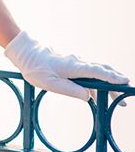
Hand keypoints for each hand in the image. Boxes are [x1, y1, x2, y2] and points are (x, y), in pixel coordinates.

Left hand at [4, 30, 129, 105]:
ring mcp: (76, 64)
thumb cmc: (36, 69)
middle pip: (102, 72)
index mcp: (74, 67)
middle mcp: (78, 63)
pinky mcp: (72, 66)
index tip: (125, 82)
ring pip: (97, 72)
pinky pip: (89, 74)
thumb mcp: (51, 84)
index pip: (98, 72)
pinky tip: (99, 93)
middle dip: (115, 83)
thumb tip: (88, 97)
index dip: (112, 78)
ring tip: (118, 97)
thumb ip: (71, 90)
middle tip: (125, 96)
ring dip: (108, 83)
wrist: (26, 54)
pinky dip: (97, 81)